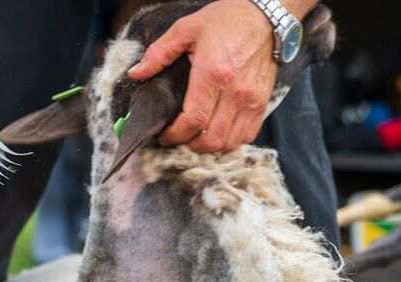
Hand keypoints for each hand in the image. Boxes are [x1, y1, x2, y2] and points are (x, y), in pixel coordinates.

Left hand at [127, 0, 276, 152]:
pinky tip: (219, 130)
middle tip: (180, 138)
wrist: (264, 16)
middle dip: (190, 145)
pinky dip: (231, 140)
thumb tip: (136, 74)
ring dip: (211, 146)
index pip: (192, 121)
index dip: (175, 135)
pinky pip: (248, 135)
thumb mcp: (186, 29)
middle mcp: (234, 92)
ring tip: (198, 137)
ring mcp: (251, 100)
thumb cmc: (226, 20)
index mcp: (213, 74)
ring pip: (230, 142)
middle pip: (211, 139)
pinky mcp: (263, 102)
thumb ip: (158, 53)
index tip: (165, 135)